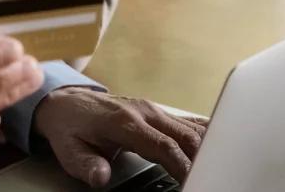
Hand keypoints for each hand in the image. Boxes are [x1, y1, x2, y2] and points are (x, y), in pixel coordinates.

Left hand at [33, 87, 206, 187]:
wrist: (64, 102)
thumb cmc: (69, 128)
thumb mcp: (69, 151)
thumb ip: (86, 165)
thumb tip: (101, 177)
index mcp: (124, 122)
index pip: (163, 146)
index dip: (183, 166)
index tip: (194, 183)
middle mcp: (143, 112)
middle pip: (185, 135)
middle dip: (203, 158)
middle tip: (212, 179)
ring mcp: (152, 109)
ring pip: (190, 127)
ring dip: (208, 146)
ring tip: (220, 165)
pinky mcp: (156, 111)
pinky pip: (186, 121)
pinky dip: (204, 134)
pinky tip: (217, 144)